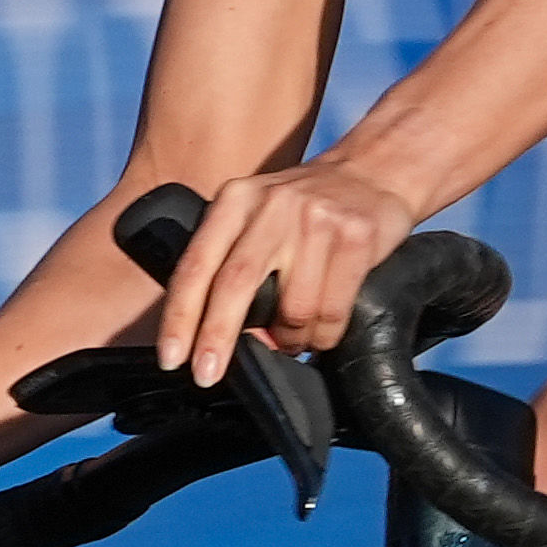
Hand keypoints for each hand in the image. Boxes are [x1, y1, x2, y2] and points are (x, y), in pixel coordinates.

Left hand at [152, 157, 426, 388]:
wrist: (377, 170)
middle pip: (235, 282)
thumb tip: (233, 341)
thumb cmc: (309, 208)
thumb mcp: (260, 218)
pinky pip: (333, 310)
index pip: (197, 263)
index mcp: (236, 200)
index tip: (170, 357)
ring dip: (290, 340)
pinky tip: (323, 334)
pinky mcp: (355, 236)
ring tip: (294, 341)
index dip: (179, 315)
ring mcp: (316, 220)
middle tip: (206, 376)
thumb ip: (238, 267)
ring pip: (292, 308)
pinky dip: (325, 335)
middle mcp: (272, 205)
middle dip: (216, 337)